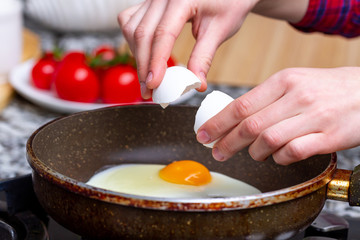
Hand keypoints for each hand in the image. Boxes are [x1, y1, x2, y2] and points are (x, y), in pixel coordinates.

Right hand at [118, 0, 258, 98]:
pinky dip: (134, 42)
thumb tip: (197, 84)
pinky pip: (130, 21)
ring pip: (131, 28)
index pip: (163, 34)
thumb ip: (204, 57)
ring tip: (147, 78)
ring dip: (137, 56)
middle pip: (142, 33)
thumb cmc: (228, 4)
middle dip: (143, 66)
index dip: (156, 62)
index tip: (153, 85)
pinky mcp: (148, 3)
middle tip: (148, 91)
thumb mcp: (220, 30)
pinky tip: (144, 55)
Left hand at [196, 67, 359, 164]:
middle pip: (250, 125)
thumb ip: (266, 98)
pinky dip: (280, 158)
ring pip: (269, 141)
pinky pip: (293, 152)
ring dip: (255, 152)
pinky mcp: (330, 137)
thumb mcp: (295, 81)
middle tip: (218, 152)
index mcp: (284, 81)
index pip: (242, 105)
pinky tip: (278, 156)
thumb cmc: (326, 88)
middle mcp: (297, 96)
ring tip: (253, 153)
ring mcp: (315, 117)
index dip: (218, 123)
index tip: (204, 134)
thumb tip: (234, 117)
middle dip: (228, 142)